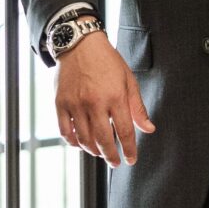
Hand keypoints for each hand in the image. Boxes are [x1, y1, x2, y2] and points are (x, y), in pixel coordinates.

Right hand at [56, 34, 152, 165]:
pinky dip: (73, 142)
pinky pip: (65, 131)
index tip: (131, 159)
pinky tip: (81, 144)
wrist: (80, 45)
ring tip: (100, 153)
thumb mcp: (128, 80)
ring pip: (84, 139)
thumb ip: (138, 107)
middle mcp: (95, 102)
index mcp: (115, 96)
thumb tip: (148, 129)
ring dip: (93, 151)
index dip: (129, 149)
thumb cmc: (107, 61)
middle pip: (104, 139)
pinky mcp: (60, 103)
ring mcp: (76, 103)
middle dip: (111, 156)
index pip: (124, 131)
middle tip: (115, 162)